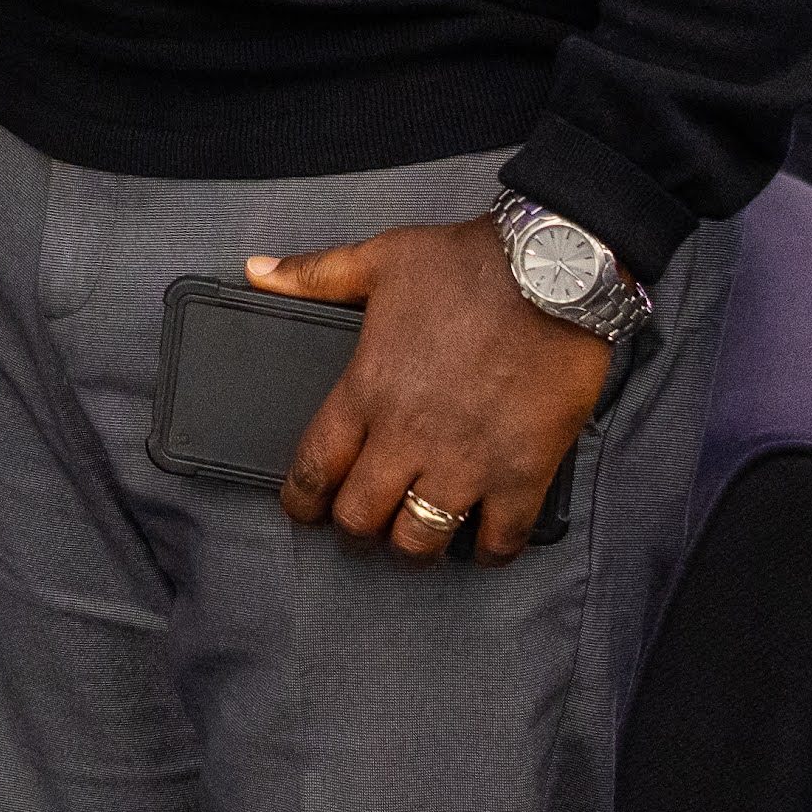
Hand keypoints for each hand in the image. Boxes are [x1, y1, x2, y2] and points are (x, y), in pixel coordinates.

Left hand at [256, 217, 611, 564]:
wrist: (554, 274)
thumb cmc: (466, 265)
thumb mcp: (377, 259)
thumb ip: (313, 274)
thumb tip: (257, 270)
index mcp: (366, 391)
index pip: (314, 468)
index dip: (301, 500)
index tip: (303, 509)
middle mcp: (409, 436)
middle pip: (361, 515)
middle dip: (354, 527)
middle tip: (362, 523)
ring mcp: (467, 460)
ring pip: (422, 537)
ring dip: (412, 545)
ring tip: (414, 535)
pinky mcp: (523, 472)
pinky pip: (500, 539)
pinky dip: (487, 552)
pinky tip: (481, 544)